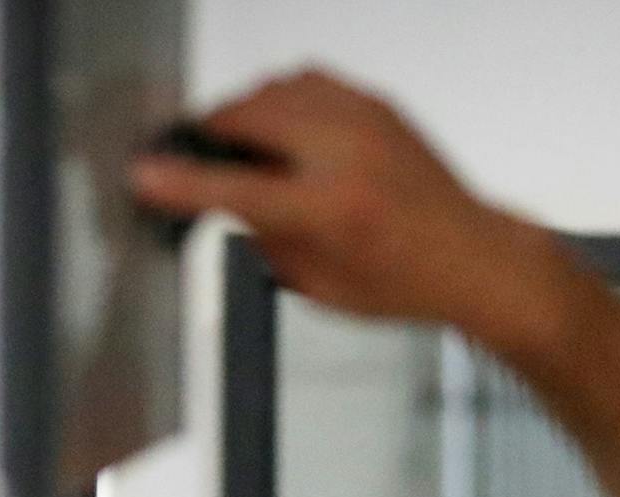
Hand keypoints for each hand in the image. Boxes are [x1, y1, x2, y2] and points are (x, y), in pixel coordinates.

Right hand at [130, 69, 556, 336]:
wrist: (474, 259)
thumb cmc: (409, 282)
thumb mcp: (325, 290)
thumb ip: (268, 244)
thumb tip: (226, 207)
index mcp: (333, 213)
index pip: (237, 191)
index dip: (181, 184)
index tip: (145, 176)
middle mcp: (348, 156)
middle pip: (246, 118)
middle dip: (212, 136)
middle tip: (199, 158)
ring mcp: (365, 121)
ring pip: (273, 89)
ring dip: (247, 114)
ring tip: (246, 150)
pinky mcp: (376, 104)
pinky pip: (309, 82)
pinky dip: (285, 103)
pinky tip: (286, 133)